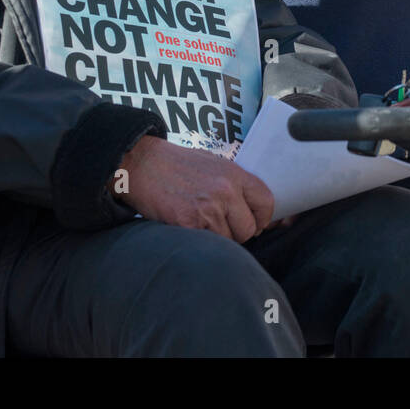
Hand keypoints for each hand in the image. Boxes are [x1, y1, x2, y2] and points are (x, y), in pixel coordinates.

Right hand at [115, 135, 273, 241]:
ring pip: (228, 241)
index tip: (255, 223)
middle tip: (222, 226)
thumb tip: (252, 209)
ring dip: (217, 238)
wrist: (143, 164)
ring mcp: (208, 208)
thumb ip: (234, 184)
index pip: (266, 202)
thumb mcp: (213, 164)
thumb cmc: (177, 165)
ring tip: (200, 222)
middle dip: (238, 233)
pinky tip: (188, 226)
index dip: (263, 218)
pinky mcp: (189, 224)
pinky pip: (207, 244)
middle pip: (249, 228)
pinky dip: (199, 241)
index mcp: (234, 174)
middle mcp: (225, 191)